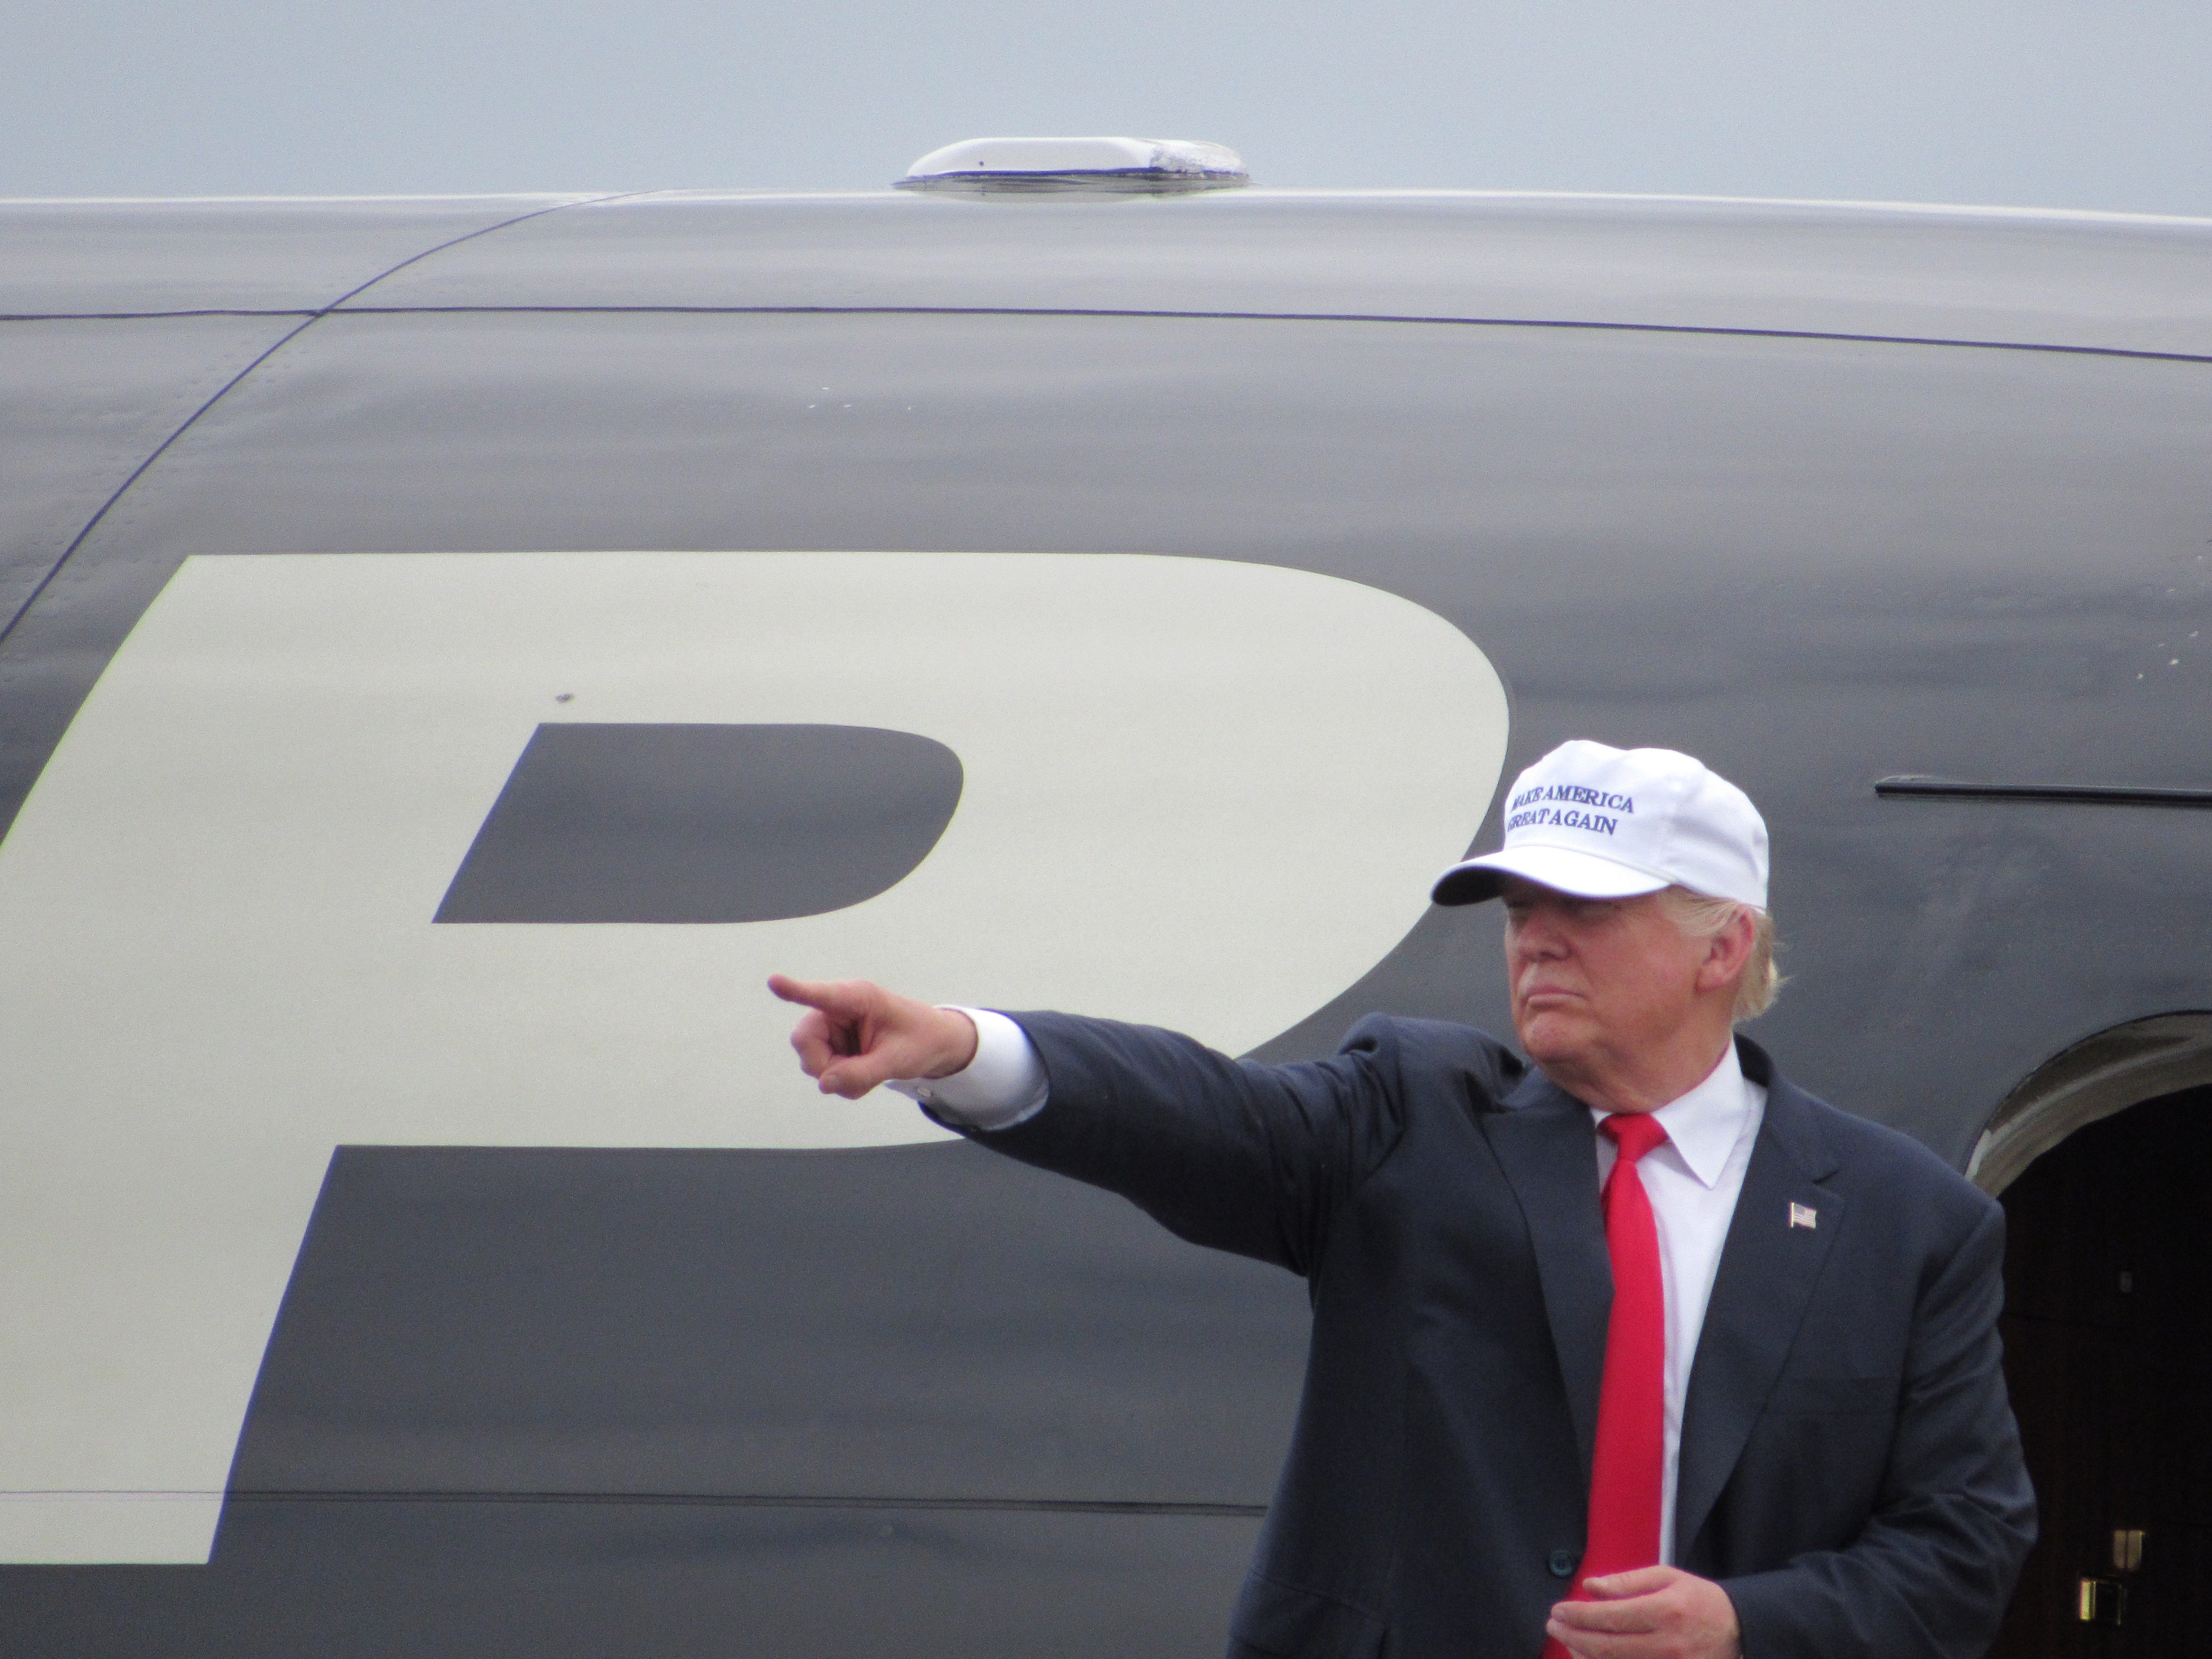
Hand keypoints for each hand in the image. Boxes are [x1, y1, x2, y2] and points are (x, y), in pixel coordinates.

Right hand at [768, 975, 978, 1098]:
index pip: (822, 995)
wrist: (933, 1044)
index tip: (774, 981)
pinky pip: (823, 1073)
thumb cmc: (920, 1040)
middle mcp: (837, 1010)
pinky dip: (843, 1082)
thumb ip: (862, 1073)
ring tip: (871, 1070)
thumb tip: (825, 1084)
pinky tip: (865, 1074)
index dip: (795, 990)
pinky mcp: (832, 1046)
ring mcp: (832, 1029)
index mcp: (857, 997)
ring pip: (811, 1061)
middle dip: (825, 1066)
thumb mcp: (897, 1060)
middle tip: (857, 1075)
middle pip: (804, 1041)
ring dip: (839, 1077)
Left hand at [1547, 1567, 1740, 1658]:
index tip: (1558, 1609)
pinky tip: (1589, 1657)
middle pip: (1608, 1647)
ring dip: (1584, 1655)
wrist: (1737, 1629)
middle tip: (1554, 1625)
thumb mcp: (1666, 1577)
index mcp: (1666, 1611)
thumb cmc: (1697, 1598)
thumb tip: (1590, 1586)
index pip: (1612, 1616)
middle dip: (1573, 1636)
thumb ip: (1626, 1582)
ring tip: (1567, 1640)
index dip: (1579, 1615)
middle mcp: (1668, 1644)